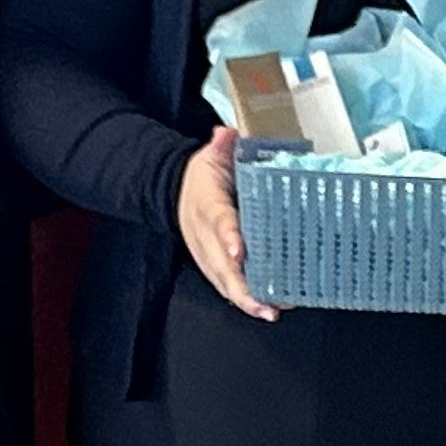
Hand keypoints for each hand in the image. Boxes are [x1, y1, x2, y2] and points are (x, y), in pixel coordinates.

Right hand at [178, 125, 276, 319]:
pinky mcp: (213, 264)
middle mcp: (205, 236)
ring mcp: (207, 253)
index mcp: (207, 206)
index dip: (229, 237)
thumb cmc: (202, 178)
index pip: (219, 222)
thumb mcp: (209, 157)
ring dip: (246, 299)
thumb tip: (227, 134)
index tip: (240, 251)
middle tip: (266, 303)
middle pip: (221, 265)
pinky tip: (266, 308)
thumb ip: (221, 147)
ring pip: (224, 281)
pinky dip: (244, 299)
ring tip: (270, 311)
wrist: (175, 193)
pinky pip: (227, 284)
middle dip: (242, 287)